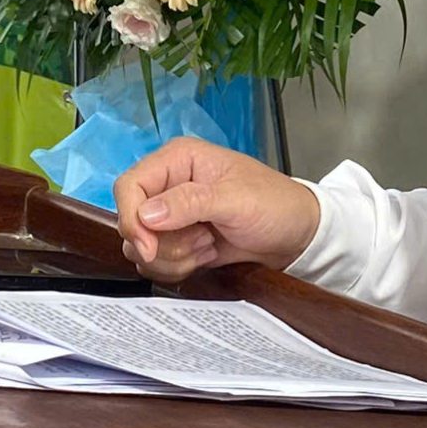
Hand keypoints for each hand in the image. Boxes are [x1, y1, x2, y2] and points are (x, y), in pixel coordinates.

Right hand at [112, 138, 320, 282]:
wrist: (297, 236)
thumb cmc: (275, 204)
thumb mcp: (235, 200)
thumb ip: (189, 203)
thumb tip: (146, 215)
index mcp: (178, 160)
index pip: (129, 186)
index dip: (131, 219)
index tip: (149, 247)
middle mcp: (169, 185)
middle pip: (132, 221)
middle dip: (162, 244)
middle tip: (201, 241)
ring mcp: (172, 216)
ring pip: (141, 246)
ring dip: (173, 257)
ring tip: (208, 246)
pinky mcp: (178, 241)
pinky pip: (157, 262)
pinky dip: (179, 267)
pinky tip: (207, 255)